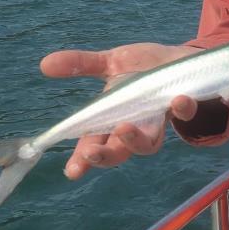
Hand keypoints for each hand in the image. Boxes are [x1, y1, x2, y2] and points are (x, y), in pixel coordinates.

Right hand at [40, 43, 201, 179]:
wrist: (181, 59)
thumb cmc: (144, 67)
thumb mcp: (112, 62)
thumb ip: (82, 64)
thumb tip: (44, 64)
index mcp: (113, 118)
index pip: (93, 144)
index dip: (82, 160)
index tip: (73, 171)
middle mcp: (136, 125)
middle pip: (119, 152)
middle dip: (105, 156)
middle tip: (94, 153)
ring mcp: (160, 120)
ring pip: (149, 144)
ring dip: (136, 139)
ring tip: (124, 128)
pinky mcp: (184, 107)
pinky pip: (184, 114)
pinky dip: (181, 108)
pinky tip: (178, 100)